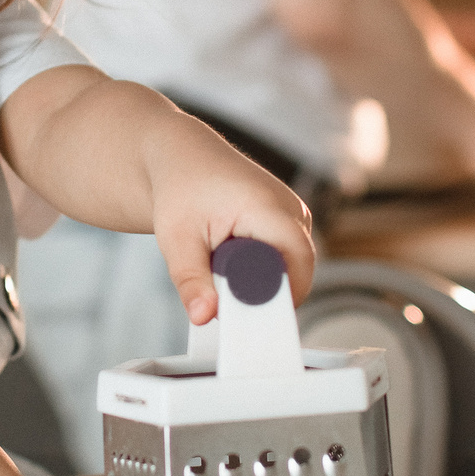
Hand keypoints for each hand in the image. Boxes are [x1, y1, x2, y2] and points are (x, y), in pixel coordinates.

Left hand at [143, 115, 317, 325]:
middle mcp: (291, 208)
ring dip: (262, 279)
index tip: (245, 318)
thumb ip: (191, 281)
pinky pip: (288, 256)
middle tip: (223, 294)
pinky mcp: (290, 218)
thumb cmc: (180, 188)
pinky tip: (234, 260)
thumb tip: (203, 316)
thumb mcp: (177, 240)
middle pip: (296, 271)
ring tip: (223, 266)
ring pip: (292, 266)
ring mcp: (295, 211)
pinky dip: (264, 267)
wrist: (182, 156)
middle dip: (264, 293)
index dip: (276, 297)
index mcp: (269, 208)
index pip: (297, 266)